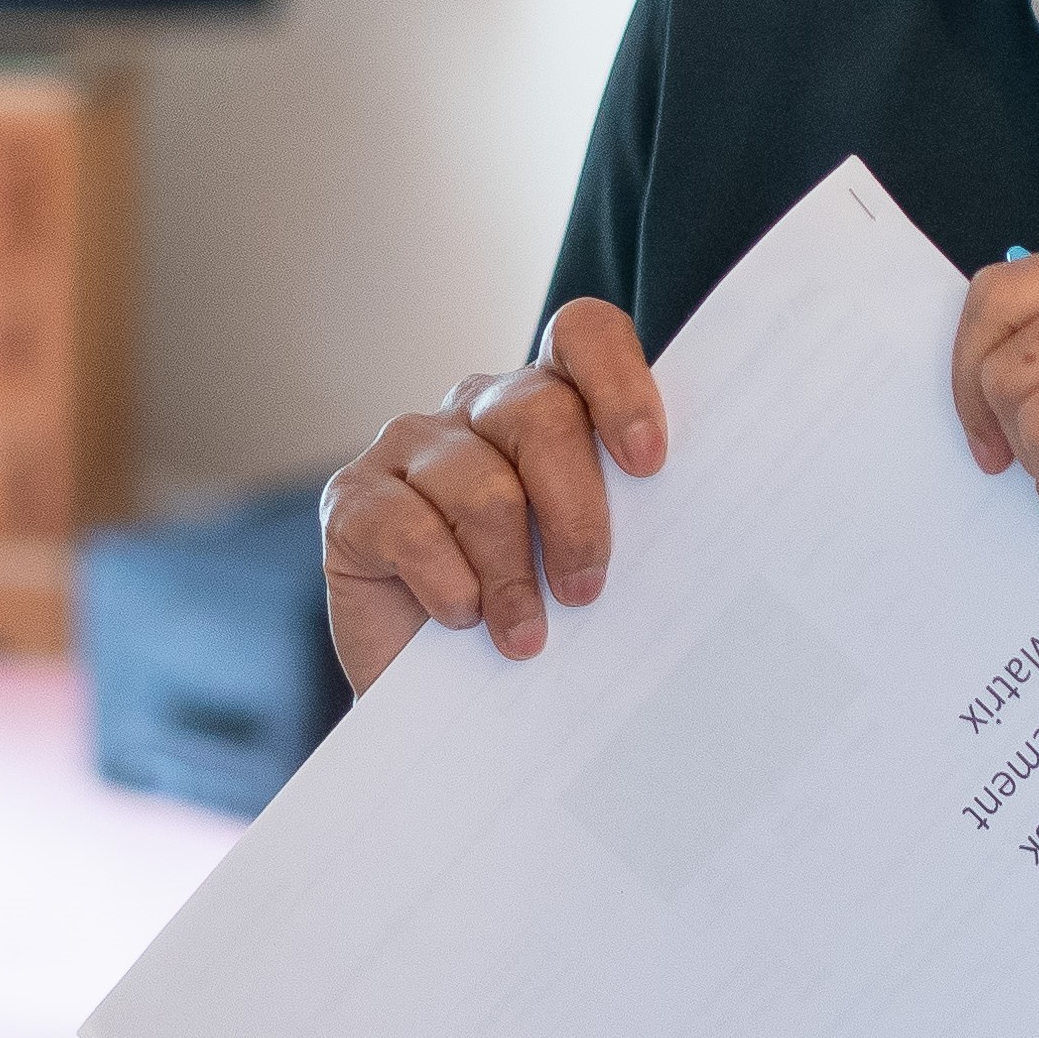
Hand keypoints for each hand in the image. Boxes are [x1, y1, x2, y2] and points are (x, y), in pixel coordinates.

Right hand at [320, 299, 665, 693]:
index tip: (649, 463)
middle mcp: (476, 407)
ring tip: (524, 638)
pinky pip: (410, 529)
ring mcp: (407, 445)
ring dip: (513, 577)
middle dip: (577, 513)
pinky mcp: (351, 497)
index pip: (583, 336)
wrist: (444, 701)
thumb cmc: (533, 617)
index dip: (621, 385)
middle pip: (541, 414)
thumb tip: (687, 525)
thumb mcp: (589, 560)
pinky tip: (461, 618)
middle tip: (586, 591)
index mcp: (546, 400)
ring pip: (482, 486)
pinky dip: (449, 586)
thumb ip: (626, 518)